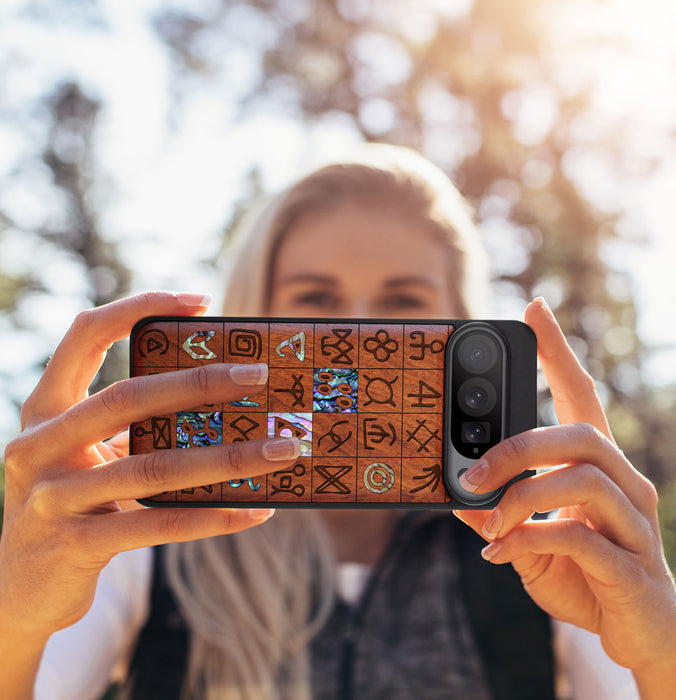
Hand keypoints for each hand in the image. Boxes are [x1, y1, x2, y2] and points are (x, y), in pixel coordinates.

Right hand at [0, 292, 298, 639]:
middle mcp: (38, 445)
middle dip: (200, 382)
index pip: (84, 335)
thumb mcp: (89, 456)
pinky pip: (158, 525)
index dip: (138, 307)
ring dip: (229, 457)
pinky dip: (213, 517)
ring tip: (283, 449)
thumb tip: (224, 401)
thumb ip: (132, 427)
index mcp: (45, 409)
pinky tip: (256, 511)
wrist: (22, 591)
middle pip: (127, 397)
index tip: (200, 300)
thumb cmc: (74, 504)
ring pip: (153, 467)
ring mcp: (52, 497)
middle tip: (260, 374)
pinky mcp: (74, 545)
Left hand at [454, 298, 675, 690]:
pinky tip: (499, 554)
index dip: (558, 352)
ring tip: (488, 522)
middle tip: (471, 472)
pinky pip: (580, 537)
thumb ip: (498, 515)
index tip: (534, 309)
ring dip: (521, 497)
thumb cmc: (585, 576)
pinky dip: (529, 540)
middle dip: (517, 447)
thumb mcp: (529, 540)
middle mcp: (625, 484)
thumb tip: (455, 496)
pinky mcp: (633, 566)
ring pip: (582, 479)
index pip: (581, 395)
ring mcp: (635, 523)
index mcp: (598, 468)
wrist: (639, 634)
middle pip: (580, 434)